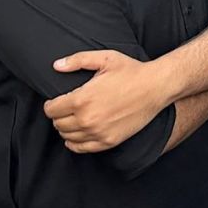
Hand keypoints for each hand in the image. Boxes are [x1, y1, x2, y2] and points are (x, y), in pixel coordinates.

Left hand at [44, 50, 168, 152]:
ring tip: (76, 117)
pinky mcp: (108, 141)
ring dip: (67, 127)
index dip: (52, 104)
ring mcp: (97, 132)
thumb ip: (78, 60)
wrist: (156, 87)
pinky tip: (81, 132)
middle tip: (68, 107)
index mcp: (82, 99)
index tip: (57, 100)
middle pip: (57, 124)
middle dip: (59, 115)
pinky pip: (80, 148)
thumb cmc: (132, 71)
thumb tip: (56, 66)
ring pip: (67, 136)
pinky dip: (75, 142)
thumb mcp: (106, 58)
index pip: (51, 109)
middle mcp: (87, 119)